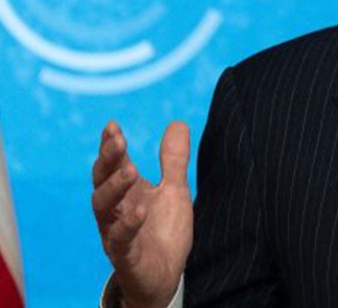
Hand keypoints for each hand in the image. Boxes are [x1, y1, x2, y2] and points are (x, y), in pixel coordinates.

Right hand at [92, 120, 193, 307]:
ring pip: (103, 209)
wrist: (165, 275)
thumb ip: (174, 160)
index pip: (111, 165)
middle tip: (118, 140)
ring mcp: (116, 234)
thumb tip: (177, 122)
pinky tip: (141, 209)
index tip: (112, 125)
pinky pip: (120, 241)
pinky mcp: (126, 257)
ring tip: (131, 170)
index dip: (109, 146)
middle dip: (108, 161)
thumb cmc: (163, 231)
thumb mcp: (175, 190)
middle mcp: (114, 211)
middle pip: (101, 182)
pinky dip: (128, 224)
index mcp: (124, 193)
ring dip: (115, 187)